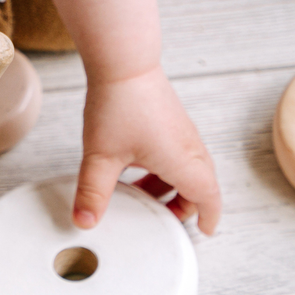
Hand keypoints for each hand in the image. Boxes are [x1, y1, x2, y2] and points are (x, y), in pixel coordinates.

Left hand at [75, 66, 220, 234]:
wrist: (124, 62)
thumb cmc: (120, 104)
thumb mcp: (101, 156)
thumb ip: (93, 193)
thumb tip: (85, 221)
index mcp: (182, 162)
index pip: (209, 197)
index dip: (209, 218)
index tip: (204, 231)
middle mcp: (189, 147)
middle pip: (201, 185)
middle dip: (184, 205)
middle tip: (162, 218)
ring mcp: (182, 131)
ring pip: (188, 168)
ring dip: (171, 186)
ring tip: (141, 194)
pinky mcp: (171, 119)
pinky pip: (178, 152)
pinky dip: (165, 168)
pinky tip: (135, 167)